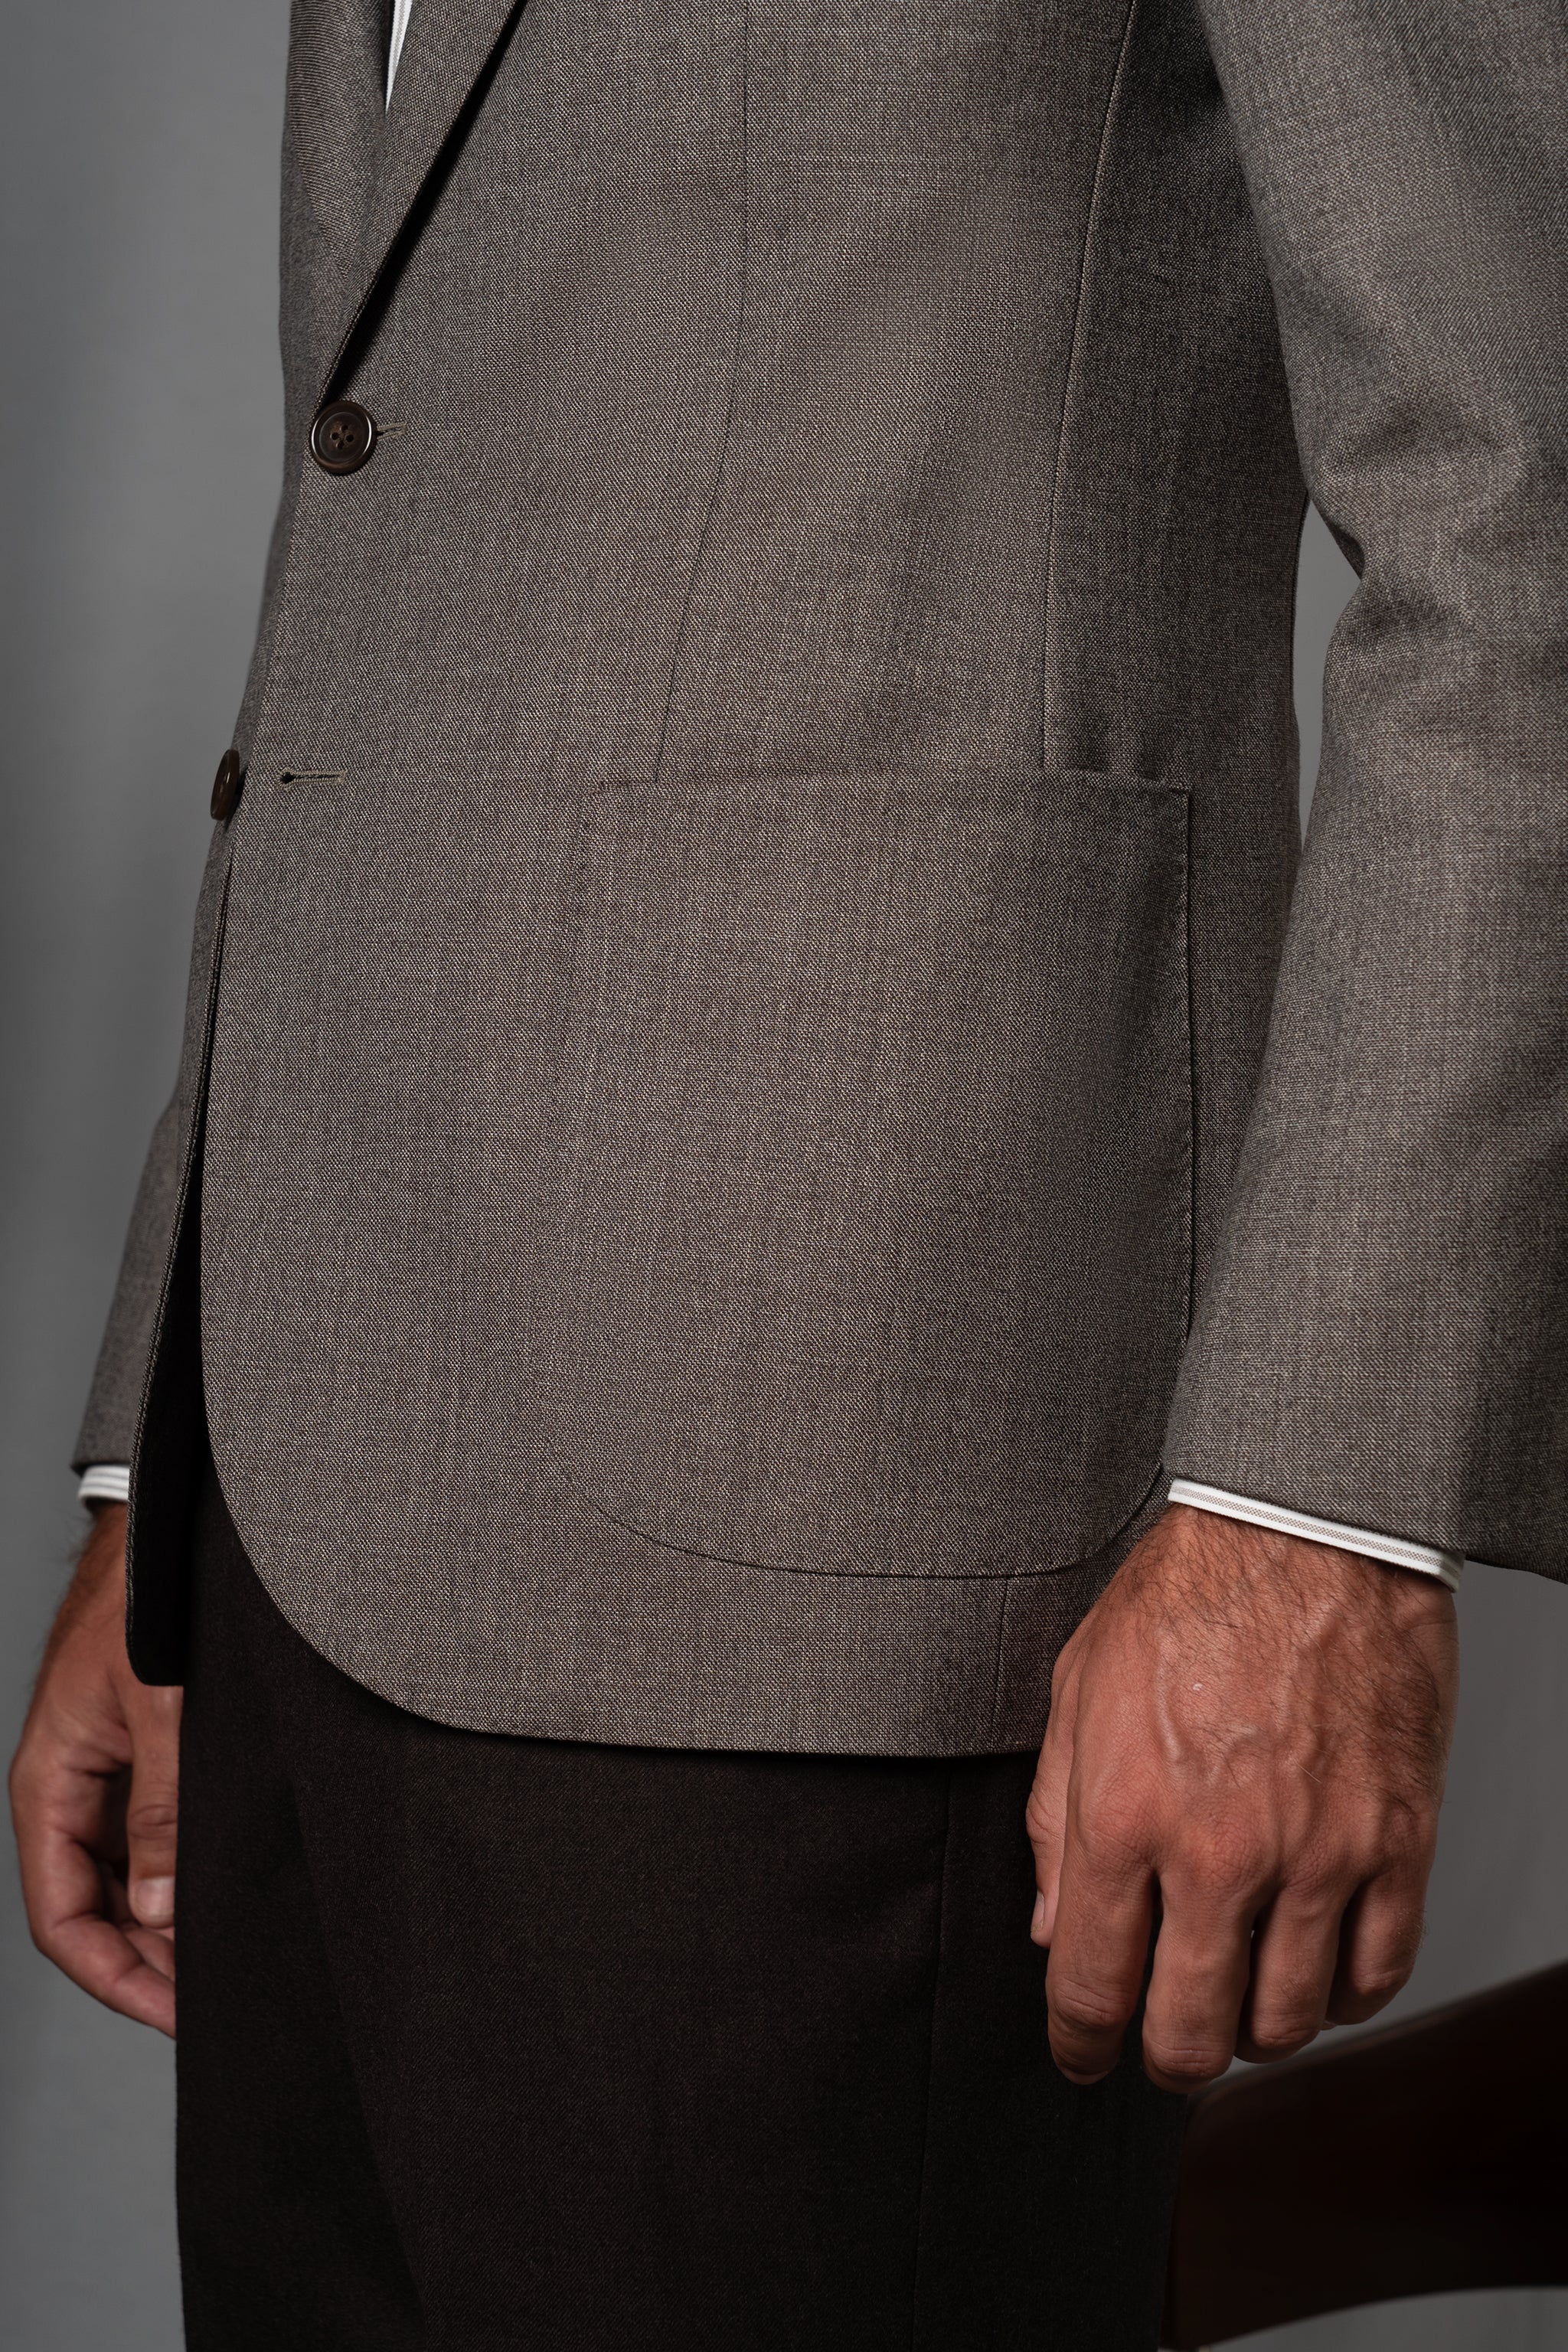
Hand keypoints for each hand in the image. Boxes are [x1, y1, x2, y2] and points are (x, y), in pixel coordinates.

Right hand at [10, 1504, 179, 2034]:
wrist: (159, 1531)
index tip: (174, 2016)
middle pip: (95, 1909)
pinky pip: (148, 1834)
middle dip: (147, 1963)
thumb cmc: (144, 1603)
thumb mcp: (160, 1706)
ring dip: (166, 1921)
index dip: (116, 1977)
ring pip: (124, 1876)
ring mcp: (104, 1773)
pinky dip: (180, 1871)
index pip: (64, 1918)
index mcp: (51, 1784)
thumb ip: (161, 1806)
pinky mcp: (139, 1753)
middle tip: (214, 2001)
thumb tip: (162, 1907)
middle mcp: (70, 1788)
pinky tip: (223, 1890)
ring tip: (227, 1958)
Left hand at [1027, 1503, 1457, 2091]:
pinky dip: (1342, 1998)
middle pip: (1189, 2034)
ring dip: (1254, 2031)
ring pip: (1286, 2023)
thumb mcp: (1078, 1689)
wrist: (1306, 1531)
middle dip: (1164, 2057)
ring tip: (1238, 2000)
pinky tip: (1316, 1971)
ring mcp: (1316, 1856)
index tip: (1082, 2054)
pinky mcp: (1395, 1843)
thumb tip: (1051, 1928)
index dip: (1079, 2045)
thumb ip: (1054, 1819)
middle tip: (1162, 2041)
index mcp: (1123, 1815)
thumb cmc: (1187, 1596)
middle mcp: (1217, 1853)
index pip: (1089, 1987)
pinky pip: (1376, 1975)